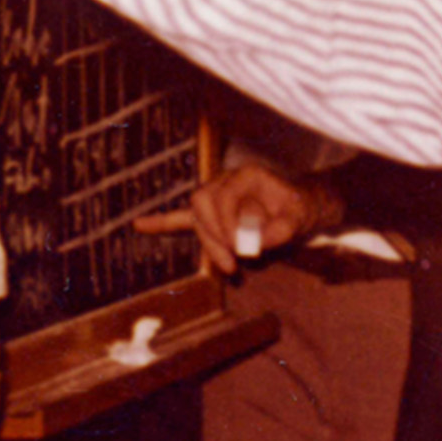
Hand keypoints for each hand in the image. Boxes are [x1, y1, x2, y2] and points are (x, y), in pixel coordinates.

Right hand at [134, 159, 337, 274]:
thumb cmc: (300, 210)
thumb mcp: (298, 220)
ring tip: (229, 265)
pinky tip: (139, 225)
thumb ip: (276, 231)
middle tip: (234, 262)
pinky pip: (183, 217)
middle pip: (203, 206)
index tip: (239, 248)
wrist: (303, 207)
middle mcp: (227, 180)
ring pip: (196, 217)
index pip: (222, 197)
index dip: (225, 224)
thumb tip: (246, 244)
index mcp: (248, 175)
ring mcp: (216, 194)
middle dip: (214, 236)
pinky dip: (162, 222)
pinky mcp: (211, 212)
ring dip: (208, 243)